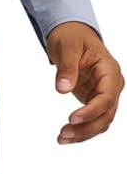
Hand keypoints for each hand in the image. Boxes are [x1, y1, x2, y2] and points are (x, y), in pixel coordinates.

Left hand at [45, 21, 123, 143]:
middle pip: (106, 114)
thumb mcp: (68, 46)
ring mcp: (104, 95)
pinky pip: (92, 121)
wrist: (72, 35)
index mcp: (109, 71)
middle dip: (87, 128)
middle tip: (63, 133)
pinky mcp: (94, 101)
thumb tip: (62, 89)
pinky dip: (81, 130)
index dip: (91, 111)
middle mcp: (111, 85)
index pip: (107, 97)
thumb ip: (67, 67)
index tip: (72, 118)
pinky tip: (65, 137)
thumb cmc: (72, 37)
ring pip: (101, 122)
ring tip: (61, 138)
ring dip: (83, 133)